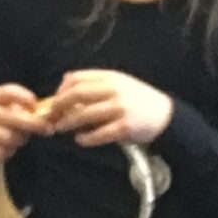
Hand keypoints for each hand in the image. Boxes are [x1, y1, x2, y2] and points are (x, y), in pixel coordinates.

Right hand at [0, 83, 48, 164]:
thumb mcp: (6, 107)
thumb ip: (23, 108)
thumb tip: (43, 117)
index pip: (8, 92)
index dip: (24, 97)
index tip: (35, 104)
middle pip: (14, 118)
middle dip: (34, 124)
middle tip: (47, 129)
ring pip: (10, 138)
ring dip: (19, 140)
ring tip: (17, 139)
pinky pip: (1, 152)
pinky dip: (8, 152)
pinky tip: (5, 148)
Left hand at [45, 69, 172, 147]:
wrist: (165, 116)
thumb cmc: (138, 100)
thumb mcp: (120, 84)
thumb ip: (96, 83)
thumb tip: (66, 82)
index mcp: (111, 77)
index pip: (77, 78)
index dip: (61, 90)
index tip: (54, 100)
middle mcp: (114, 90)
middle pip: (77, 94)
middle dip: (59, 106)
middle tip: (51, 116)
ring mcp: (120, 108)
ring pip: (84, 114)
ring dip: (68, 123)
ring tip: (61, 128)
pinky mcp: (125, 127)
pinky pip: (99, 133)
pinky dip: (86, 138)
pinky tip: (80, 140)